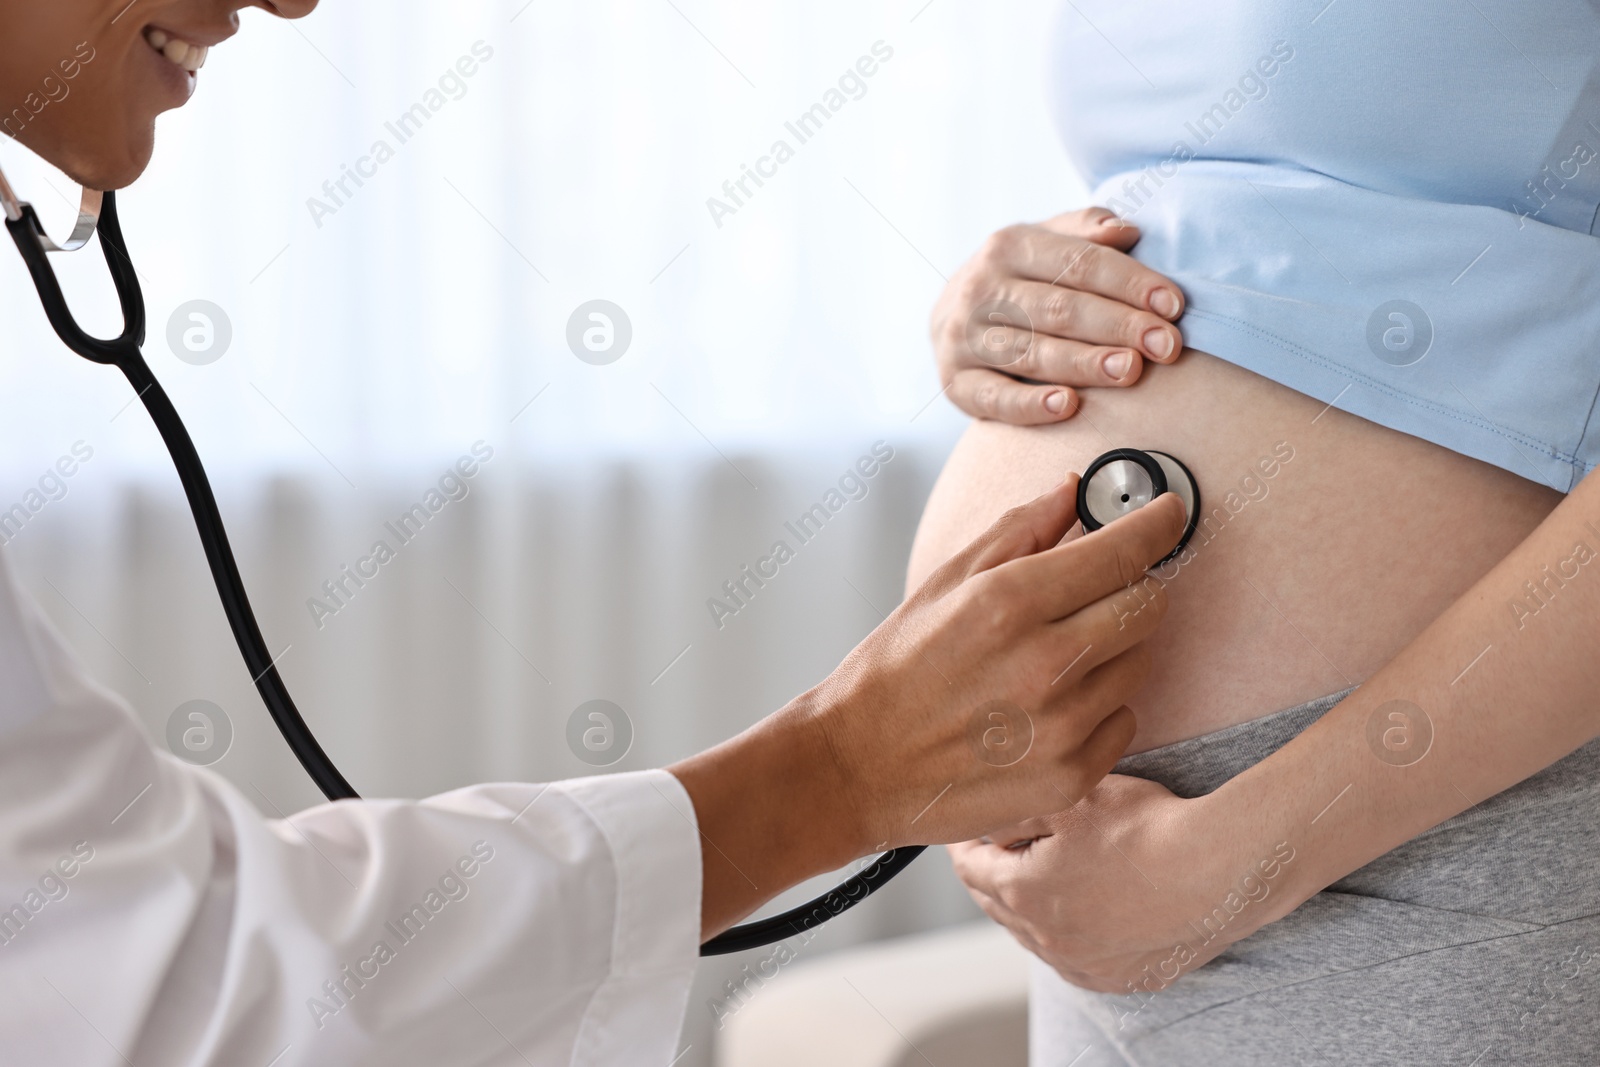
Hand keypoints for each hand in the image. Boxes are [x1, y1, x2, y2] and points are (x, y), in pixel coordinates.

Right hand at [672, 479, 1188, 936]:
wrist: (858, 766)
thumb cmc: (895, 672)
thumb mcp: (944, 582)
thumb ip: (1018, 531)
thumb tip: (1073, 492)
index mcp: (1010, 602)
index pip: (1124, 551)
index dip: (1158, 524)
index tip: (1169, 513)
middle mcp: (1045, 663)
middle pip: (1149, 606)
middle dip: (1133, 588)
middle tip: (1099, 593)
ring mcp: (1063, 726)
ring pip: (1140, 664)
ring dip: (1111, 651)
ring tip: (1052, 661)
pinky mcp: (1071, 777)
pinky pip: (1124, 722)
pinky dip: (1100, 709)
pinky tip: (1049, 709)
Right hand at [931, 208, 1185, 425]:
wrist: (948, 318)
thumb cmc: (1018, 278)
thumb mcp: (1044, 242)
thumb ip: (1084, 232)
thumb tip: (1126, 230)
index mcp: (1009, 246)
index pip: (1078, 263)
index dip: (1129, 283)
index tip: (1173, 304)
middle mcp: (980, 289)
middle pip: (1059, 308)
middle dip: (1118, 326)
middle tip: (1166, 345)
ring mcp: (963, 338)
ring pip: (1031, 353)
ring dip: (1084, 364)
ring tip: (1130, 370)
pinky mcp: (955, 383)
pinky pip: (994, 398)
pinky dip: (1030, 405)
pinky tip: (1068, 406)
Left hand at [950, 775, 1297, 993]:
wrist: (1220, 868)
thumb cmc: (1148, 826)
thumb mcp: (1071, 798)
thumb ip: (1017, 813)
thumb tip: (987, 827)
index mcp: (1023, 891)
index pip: (970, 870)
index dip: (963, 845)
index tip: (964, 831)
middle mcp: (1047, 938)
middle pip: (997, 905)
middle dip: (989, 876)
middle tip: (990, 852)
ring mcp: (1084, 964)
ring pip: (1034, 936)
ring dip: (1025, 908)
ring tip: (1033, 879)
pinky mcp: (1120, 978)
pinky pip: (1075, 959)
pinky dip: (1065, 936)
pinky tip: (1075, 915)